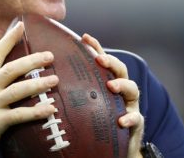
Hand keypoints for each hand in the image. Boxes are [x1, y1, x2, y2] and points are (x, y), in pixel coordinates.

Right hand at [0, 22, 58, 157]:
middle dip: (32, 60)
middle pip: (10, 69)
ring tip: (55, 80)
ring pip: (17, 90)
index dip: (8, 39)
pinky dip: (36, 111)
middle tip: (50, 56)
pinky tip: (50, 109)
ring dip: (38, 84)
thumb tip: (14, 75)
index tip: (21, 25)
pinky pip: (19, 115)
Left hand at [82, 33, 144, 157]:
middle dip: (111, 62)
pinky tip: (121, 120)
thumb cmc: (95, 122)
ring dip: (122, 85)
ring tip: (111, 86)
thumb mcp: (84, 104)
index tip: (84, 37)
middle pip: (121, 70)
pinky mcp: (135, 124)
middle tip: (100, 59)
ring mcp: (129, 105)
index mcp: (107, 82)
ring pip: (133, 89)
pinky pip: (136, 118)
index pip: (103, 62)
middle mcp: (121, 91)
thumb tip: (46, 77)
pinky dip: (130, 118)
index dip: (96, 48)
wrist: (112, 148)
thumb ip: (74, 90)